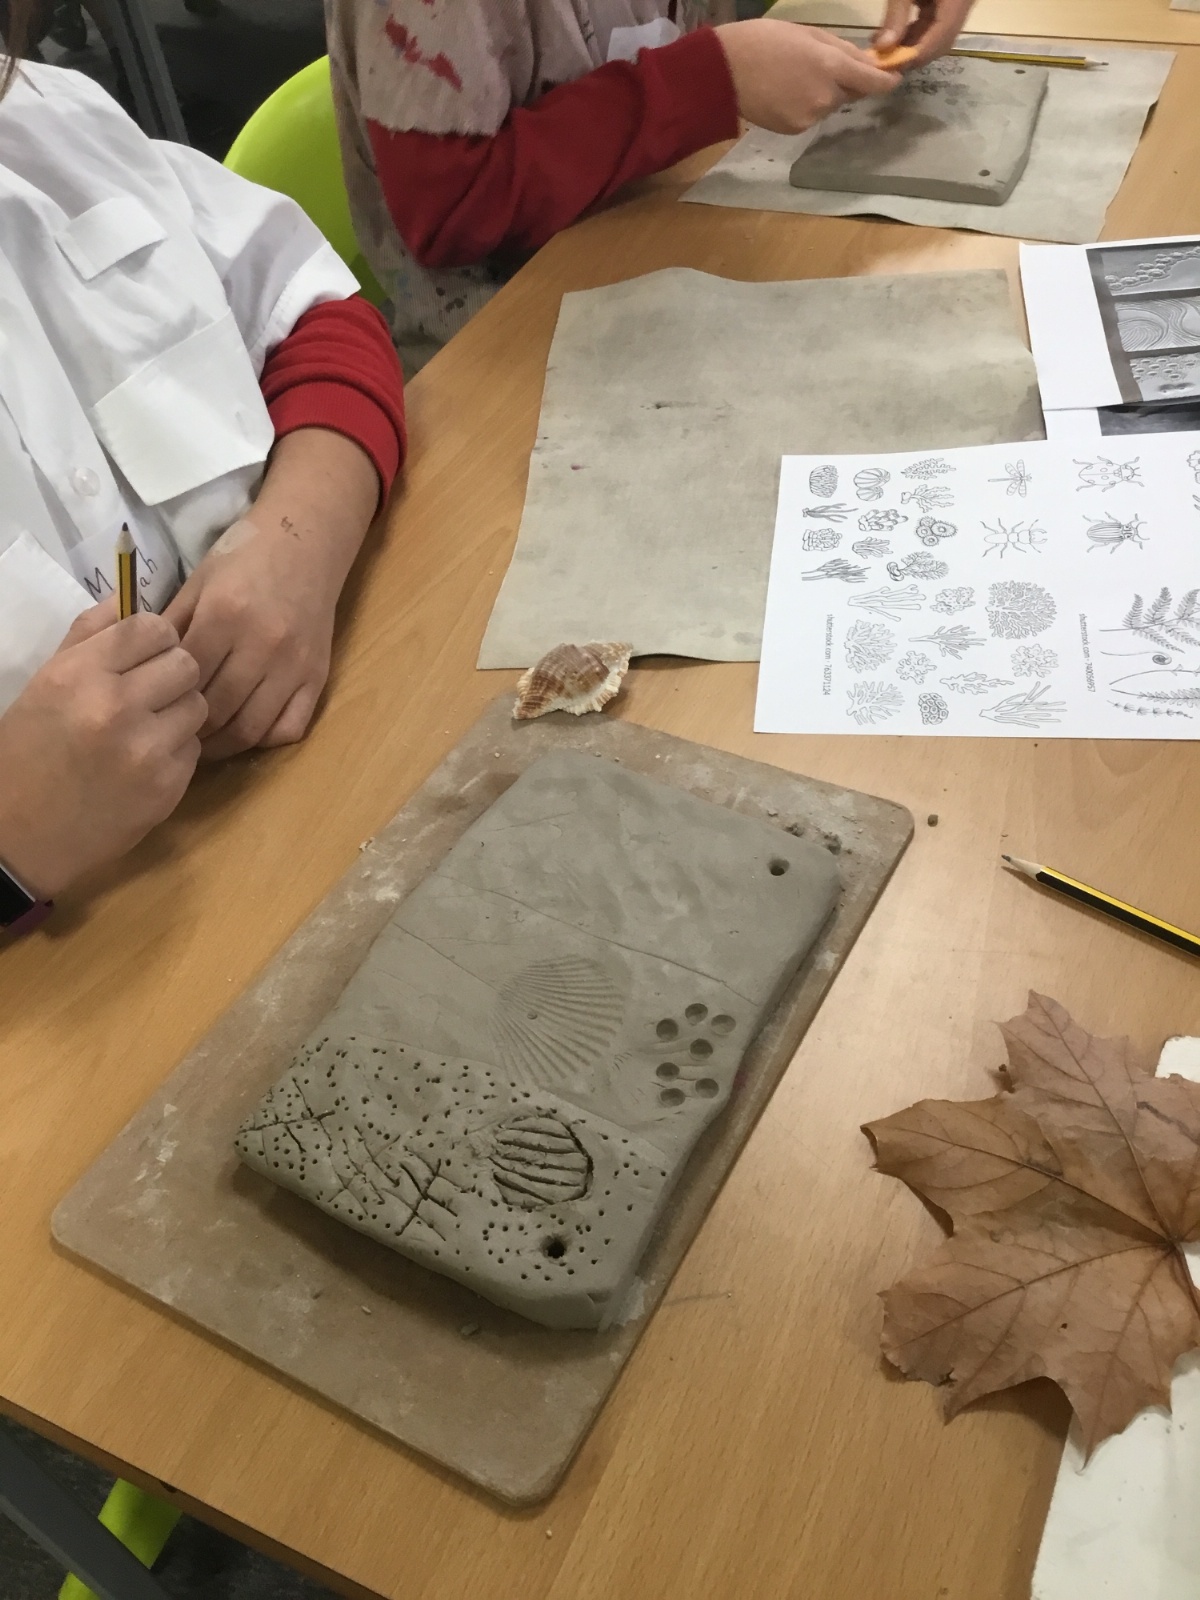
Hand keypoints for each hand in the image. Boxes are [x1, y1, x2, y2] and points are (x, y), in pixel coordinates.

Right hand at [0, 606, 204, 899]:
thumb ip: (90, 636)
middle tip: (152, 693)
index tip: (147, 654)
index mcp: (79, 674)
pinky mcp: (167, 786)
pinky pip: (196, 748)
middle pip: (187, 663)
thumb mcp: (45, 683)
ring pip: (199, 705)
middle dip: (174, 675)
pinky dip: (178, 751)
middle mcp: (115, 706)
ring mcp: (146, 749)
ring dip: (180, 713)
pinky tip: (146, 763)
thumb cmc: (28, 752)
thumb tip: (129, 598)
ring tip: (148, 728)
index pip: (153, 627)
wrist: (22, 834)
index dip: (157, 638)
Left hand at [164, 516, 341, 761]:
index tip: (149, 708)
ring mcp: (295, 665)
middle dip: (189, 727)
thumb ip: (171, 626)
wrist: (305, 542)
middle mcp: (263, 644)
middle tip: (169, 732)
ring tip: (202, 740)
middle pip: (217, 709)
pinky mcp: (318, 676)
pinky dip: (265, 739)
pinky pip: (290, 727)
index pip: (186, 677)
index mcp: (225, 614)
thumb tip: (140, 670)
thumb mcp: (197, 582)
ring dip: (222, 743)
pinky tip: (244, 729)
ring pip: (251, 728)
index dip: (163, 698)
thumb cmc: (244, 556)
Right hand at [715, 20, 899, 135]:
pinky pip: (812, 117)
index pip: (873, 82)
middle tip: (819, 67)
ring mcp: (810, 117)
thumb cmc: (765, 41)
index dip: (887, 81)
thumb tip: (868, 63)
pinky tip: (785, 94)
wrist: (725, 71)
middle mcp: (826, 97)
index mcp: (831, 66)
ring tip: (795, 79)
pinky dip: (806, 107)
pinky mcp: (796, 130)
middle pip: (850, 93)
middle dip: (845, 82)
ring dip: (823, 95)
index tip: (894, 78)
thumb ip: (842, 50)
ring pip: (830, 105)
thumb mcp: (809, 33)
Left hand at [874, 0, 974, 64]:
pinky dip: (915, 30)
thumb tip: (883, 48)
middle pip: (942, 40)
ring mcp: (959, 1)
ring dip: (912, 43)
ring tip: (884, 46)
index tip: (891, 67)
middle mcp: (965, 3)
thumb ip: (896, 15)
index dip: (916, 56)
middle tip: (885, 60)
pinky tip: (893, 33)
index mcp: (959, 0)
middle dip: (914, 53)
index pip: (941, 38)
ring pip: (938, 33)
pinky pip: (935, 20)